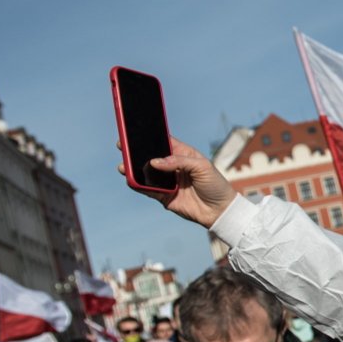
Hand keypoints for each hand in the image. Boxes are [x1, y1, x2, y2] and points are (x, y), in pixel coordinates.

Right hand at [118, 136, 236, 227]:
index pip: (164, 142)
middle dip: (136, 152)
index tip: (135, 131)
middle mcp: (173, 167)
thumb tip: (154, 162)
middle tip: (122, 146)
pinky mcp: (164, 196)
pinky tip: (130, 179)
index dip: (150, 137)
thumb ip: (178, 161)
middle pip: (151, 157)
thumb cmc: (216, 185)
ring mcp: (168, 182)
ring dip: (134, 169)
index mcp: (183, 155)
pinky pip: (147, 189)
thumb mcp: (202, 167)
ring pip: (146, 173)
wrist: (220, 210)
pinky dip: (138, 185)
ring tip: (124, 165)